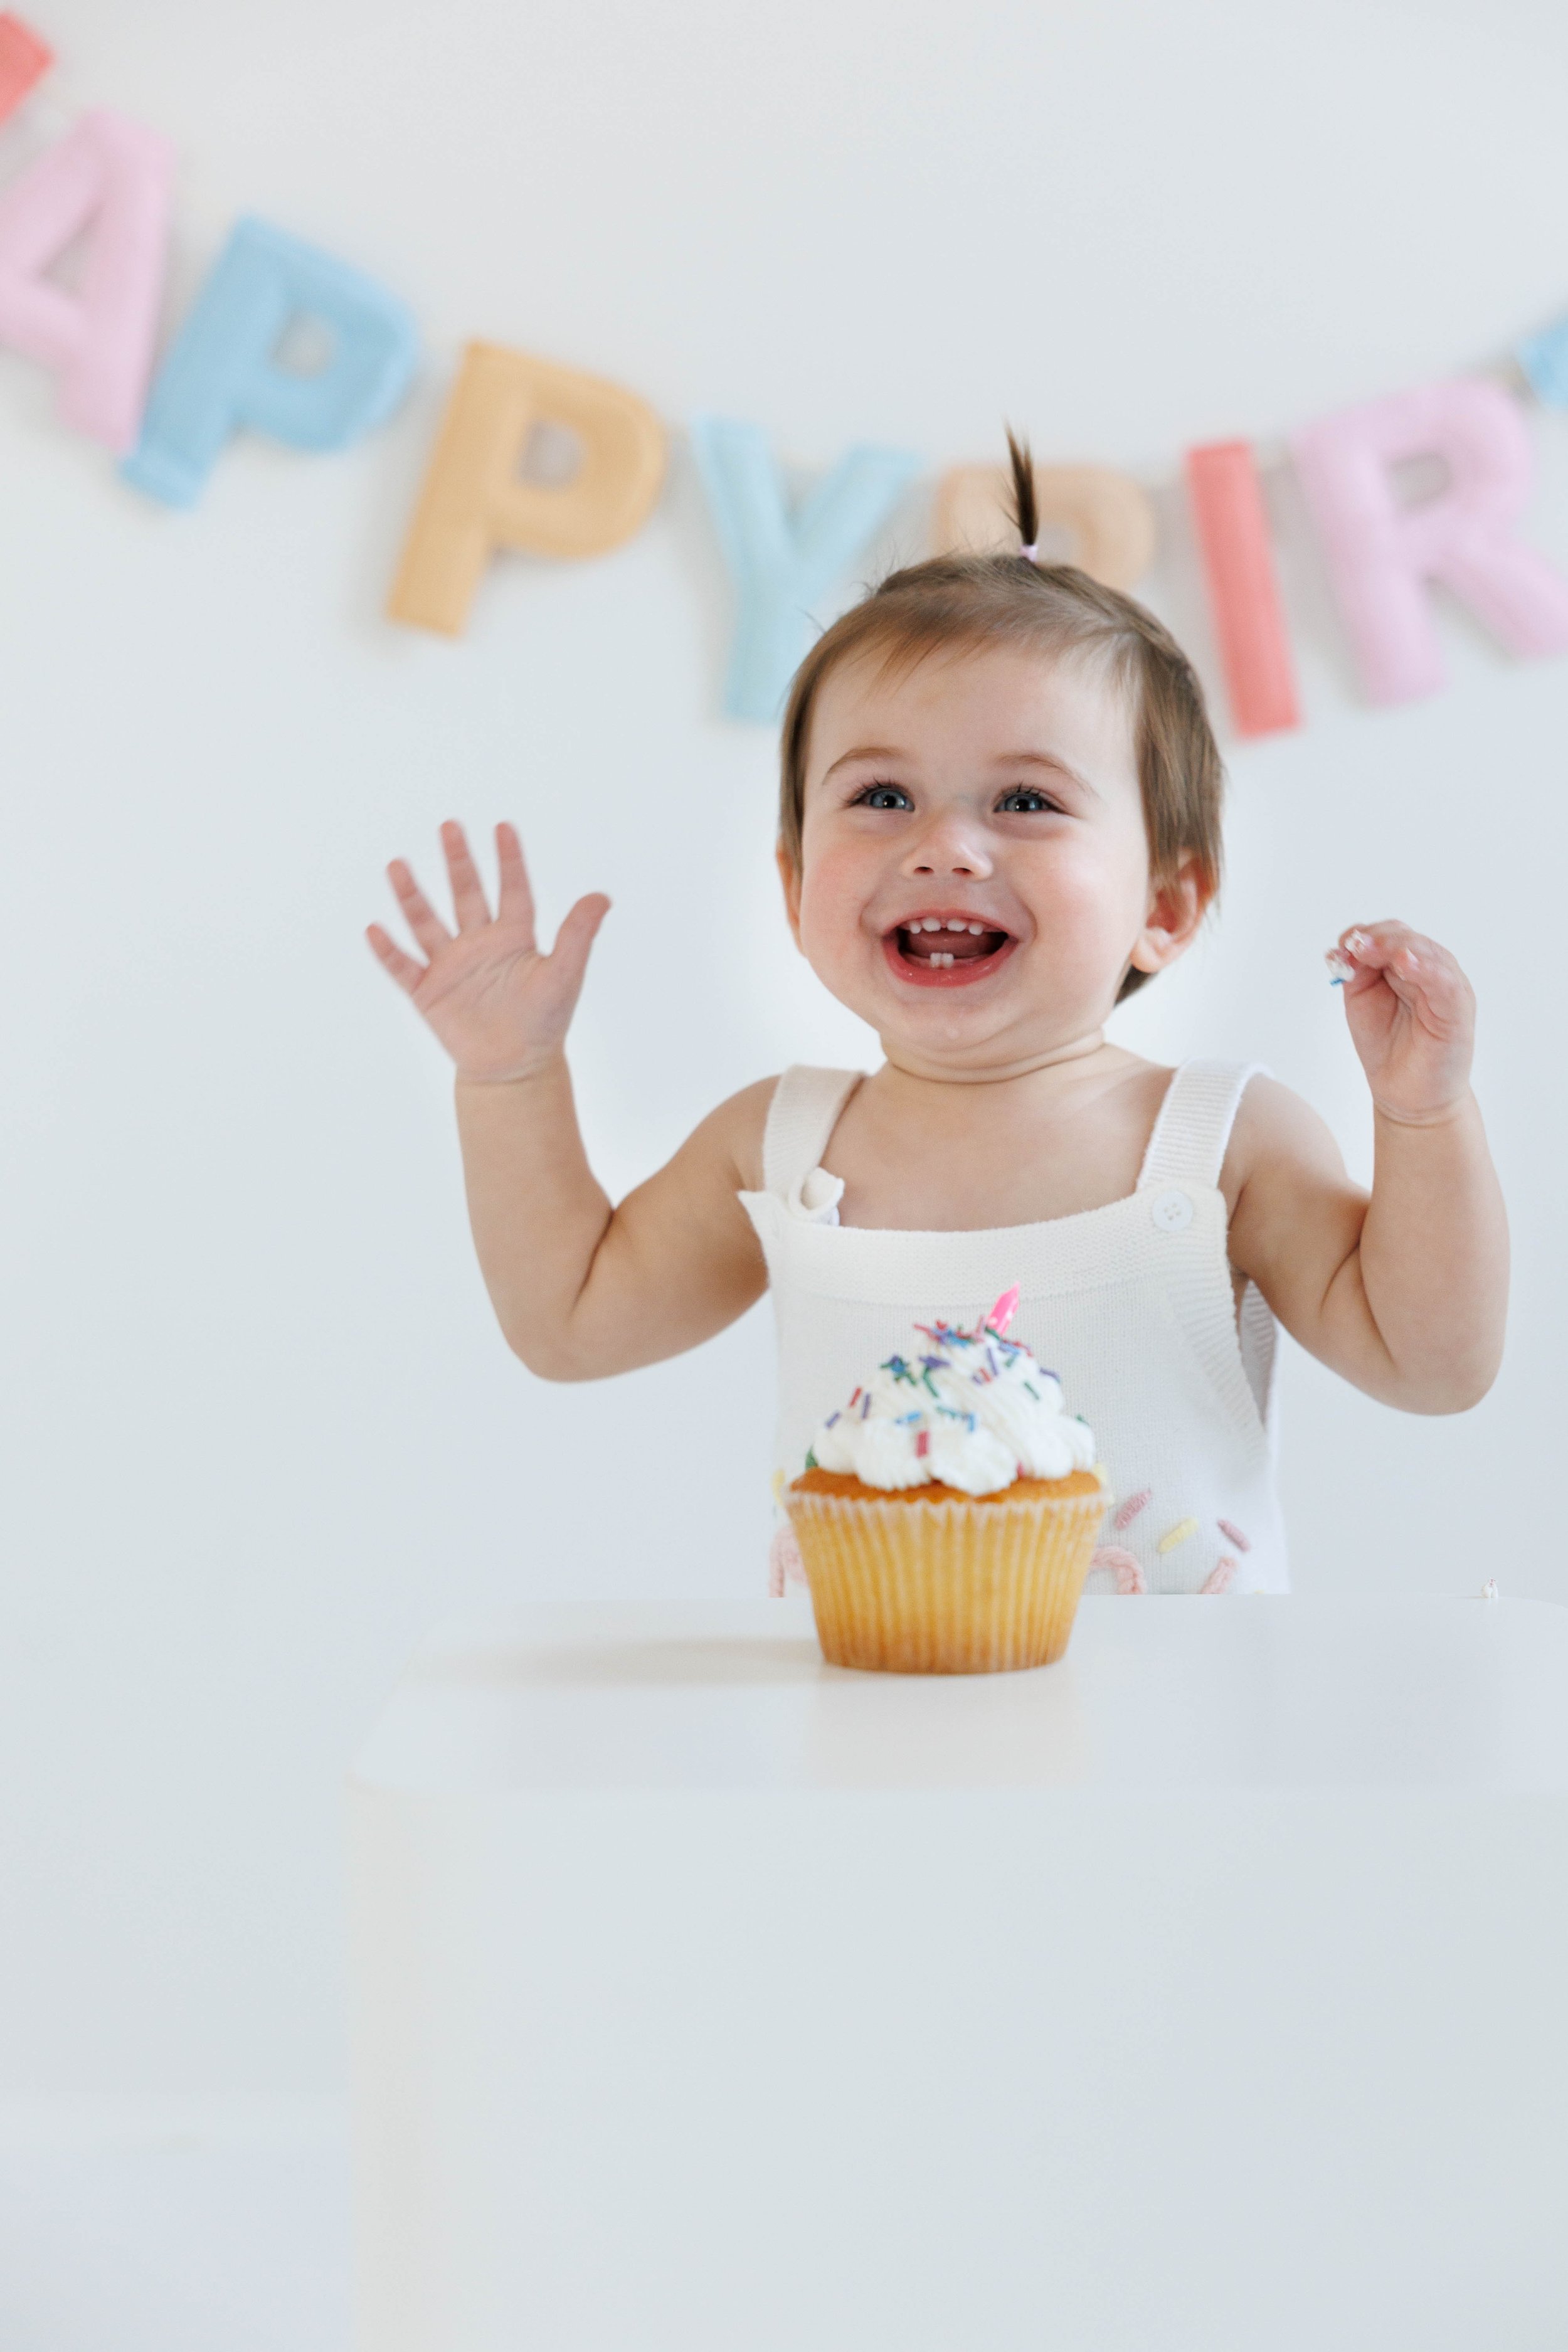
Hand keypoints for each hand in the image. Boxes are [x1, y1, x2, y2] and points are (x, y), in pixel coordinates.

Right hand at [367, 821, 608, 1081]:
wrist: (515, 1068)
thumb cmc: (544, 1022)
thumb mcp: (565, 975)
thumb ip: (578, 935)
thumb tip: (602, 897)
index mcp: (514, 937)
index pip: (513, 890)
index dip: (510, 861)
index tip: (504, 827)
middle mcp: (479, 943)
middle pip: (466, 895)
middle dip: (458, 862)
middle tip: (449, 826)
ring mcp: (451, 965)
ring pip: (427, 923)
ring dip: (412, 897)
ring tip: (397, 865)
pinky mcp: (428, 992)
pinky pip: (403, 967)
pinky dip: (388, 951)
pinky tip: (375, 928)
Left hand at [1327, 920, 1474, 1122]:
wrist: (1407, 1094)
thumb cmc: (1387, 1045)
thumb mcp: (1362, 999)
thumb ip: (1357, 971)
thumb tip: (1347, 946)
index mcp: (1407, 964)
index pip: (1389, 935)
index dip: (1365, 935)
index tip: (1343, 944)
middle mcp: (1430, 970)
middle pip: (1407, 938)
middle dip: (1377, 939)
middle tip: (1354, 945)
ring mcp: (1447, 987)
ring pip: (1428, 953)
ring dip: (1397, 947)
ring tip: (1372, 949)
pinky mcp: (1458, 1009)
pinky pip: (1446, 982)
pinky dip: (1426, 969)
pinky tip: (1405, 964)